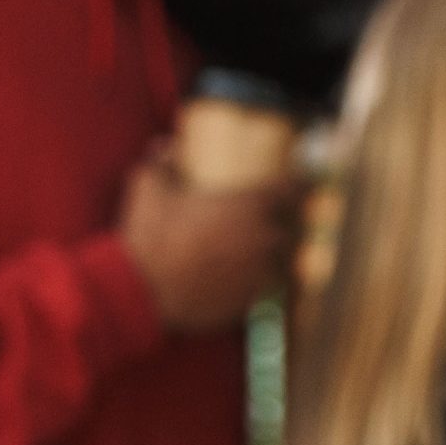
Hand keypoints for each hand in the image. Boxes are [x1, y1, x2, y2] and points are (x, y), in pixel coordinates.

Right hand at [119, 156, 292, 331]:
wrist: (146, 294)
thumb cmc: (151, 238)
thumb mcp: (148, 188)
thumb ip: (161, 162)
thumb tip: (168, 146)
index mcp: (252, 205)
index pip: (295, 189)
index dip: (299, 185)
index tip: (295, 183)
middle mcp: (267, 237)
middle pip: (297, 224)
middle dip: (292, 218)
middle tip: (280, 214)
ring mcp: (266, 270)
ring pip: (290, 257)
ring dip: (283, 250)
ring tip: (270, 245)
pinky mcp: (257, 298)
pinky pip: (274, 285)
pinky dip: (269, 277)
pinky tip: (257, 273)